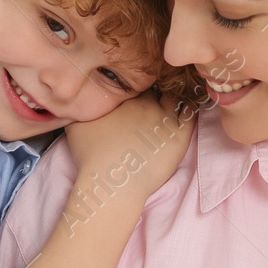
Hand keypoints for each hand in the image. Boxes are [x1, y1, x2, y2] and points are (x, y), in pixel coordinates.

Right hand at [63, 91, 193, 198]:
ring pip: (174, 98)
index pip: (136, 84)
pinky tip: (185, 111)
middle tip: (150, 103)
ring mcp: (166, 119)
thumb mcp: (75, 124)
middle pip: (156, 89)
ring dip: (171, 100)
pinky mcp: (180, 137)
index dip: (135, 89)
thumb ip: (82, 107)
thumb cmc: (91, 156)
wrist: (111, 184)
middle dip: (154, 92)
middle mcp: (148, 103)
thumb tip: (82, 99)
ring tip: (168, 106)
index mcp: (125, 98)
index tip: (134, 97)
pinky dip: (189, 109)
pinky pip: (191, 114)